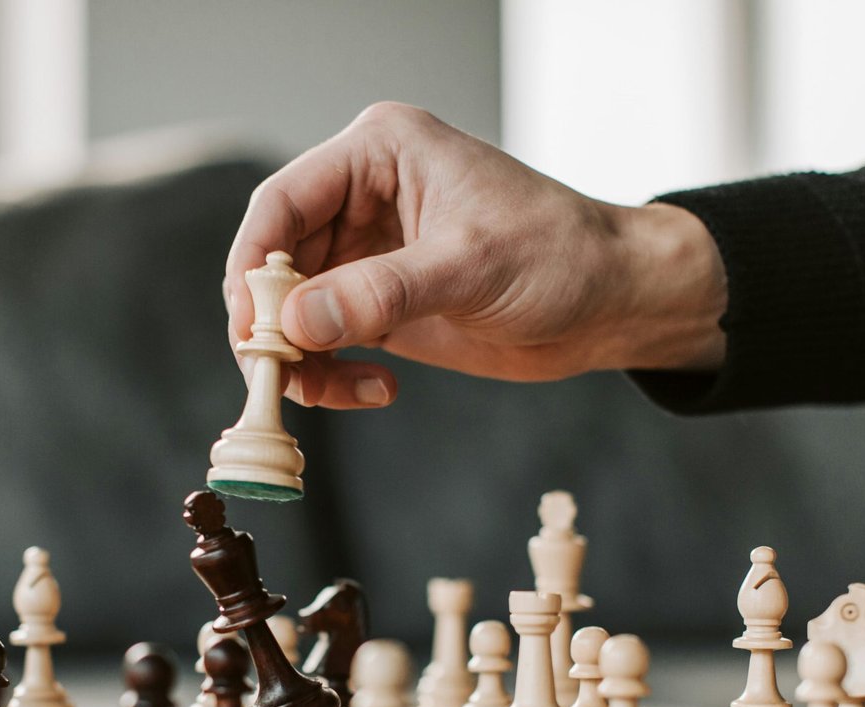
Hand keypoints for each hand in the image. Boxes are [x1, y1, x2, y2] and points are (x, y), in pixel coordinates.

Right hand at [224, 102, 728, 408]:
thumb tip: (295, 324)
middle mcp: (362, 198)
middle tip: (279, 378)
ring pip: (292, 310)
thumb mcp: (470, 267)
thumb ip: (379, 293)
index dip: (254, 267)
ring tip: (332, 393)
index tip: (252, 328)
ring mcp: (367, 254)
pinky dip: (330, 375)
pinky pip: (324, 342)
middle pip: (275, 263)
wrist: (612, 303)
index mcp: (380, 155)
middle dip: (271, 325)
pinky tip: (375, 391)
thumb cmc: (561, 255)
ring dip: (299, 360)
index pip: (282, 203)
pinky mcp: (379, 303)